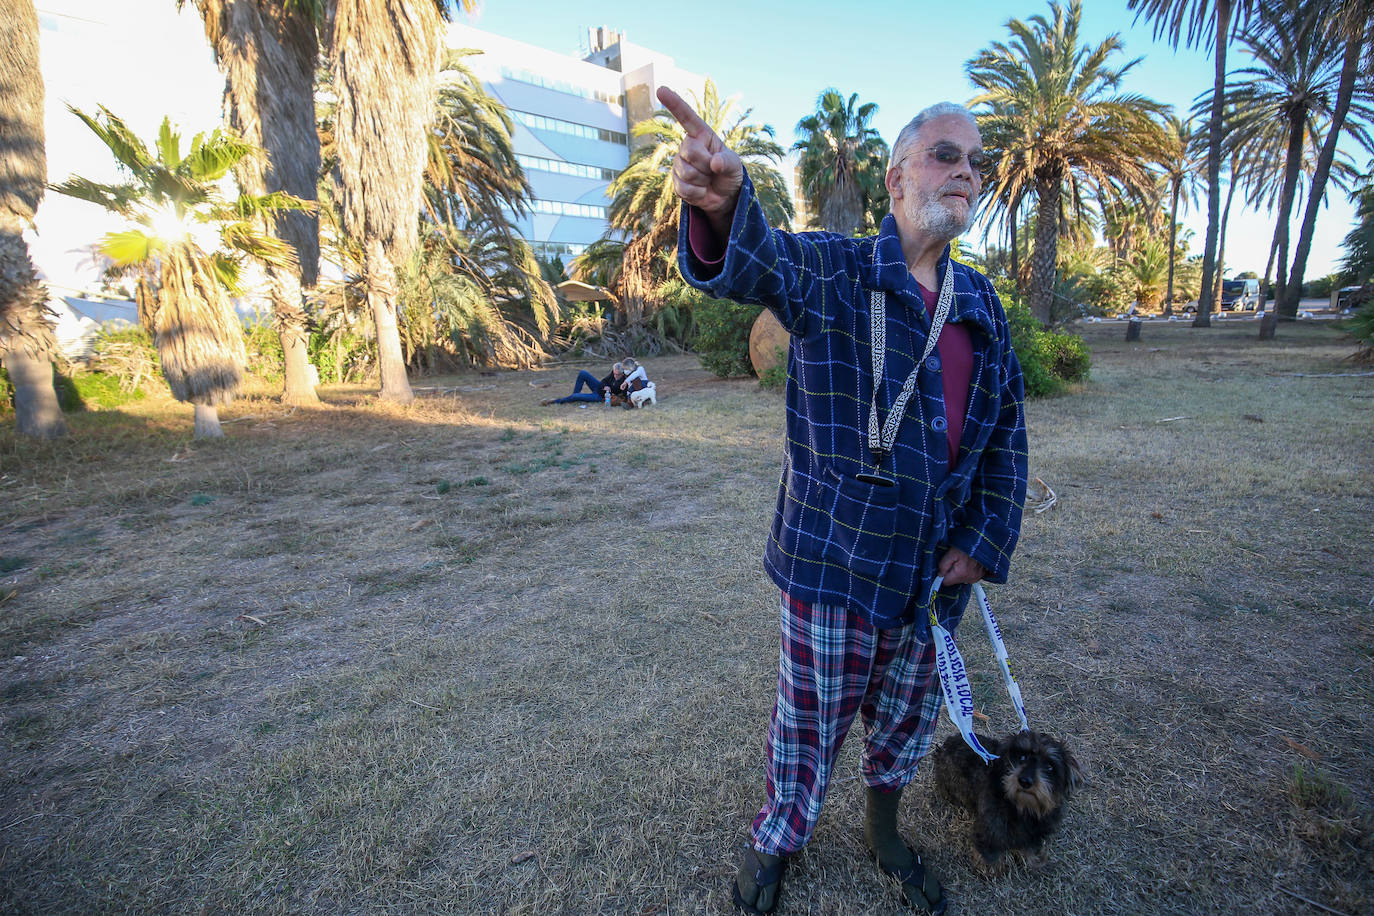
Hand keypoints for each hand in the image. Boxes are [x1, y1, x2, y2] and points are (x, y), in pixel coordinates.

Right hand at [657, 85, 742, 239]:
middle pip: (690, 152)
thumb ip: (727, 162)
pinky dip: (698, 193)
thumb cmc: (729, 173)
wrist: (724, 196)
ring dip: (703, 180)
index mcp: (702, 135)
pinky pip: (684, 188)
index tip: (661, 89)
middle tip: (713, 170)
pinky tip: (702, 190)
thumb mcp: (735, 165)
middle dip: (706, 165)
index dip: (674, 103)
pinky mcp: (676, 182)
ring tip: (708, 180)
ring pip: (687, 172)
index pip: (687, 117)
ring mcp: (679, 164)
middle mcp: (688, 147)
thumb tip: (714, 163)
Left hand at [938, 547, 985, 585]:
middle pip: (954, 581)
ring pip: (961, 579)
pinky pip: (969, 577)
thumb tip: (940, 574)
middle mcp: (969, 578)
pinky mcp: (980, 575)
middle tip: (955, 562)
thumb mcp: (950, 553)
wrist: (979, 542)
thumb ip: (943, 565)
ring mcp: (976, 577)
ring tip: (962, 562)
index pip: (946, 582)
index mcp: (960, 574)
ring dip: (960, 573)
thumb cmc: (965, 546)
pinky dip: (967, 572)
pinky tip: (968, 564)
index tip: (944, 569)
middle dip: (952, 573)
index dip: (942, 576)